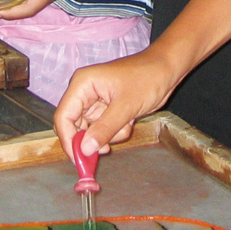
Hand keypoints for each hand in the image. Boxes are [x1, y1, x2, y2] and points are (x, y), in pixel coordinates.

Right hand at [53, 47, 179, 159]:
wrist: (167, 70)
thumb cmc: (147, 79)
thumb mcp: (126, 107)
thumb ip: (104, 129)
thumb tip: (84, 150)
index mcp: (82, 84)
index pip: (63, 116)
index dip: (68, 140)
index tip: (79, 159)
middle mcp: (83, 93)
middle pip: (74, 126)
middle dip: (91, 139)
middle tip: (106, 151)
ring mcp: (94, 102)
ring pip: (90, 131)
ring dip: (108, 135)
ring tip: (126, 125)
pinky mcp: (106, 109)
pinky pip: (103, 129)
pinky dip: (115, 131)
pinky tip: (129, 121)